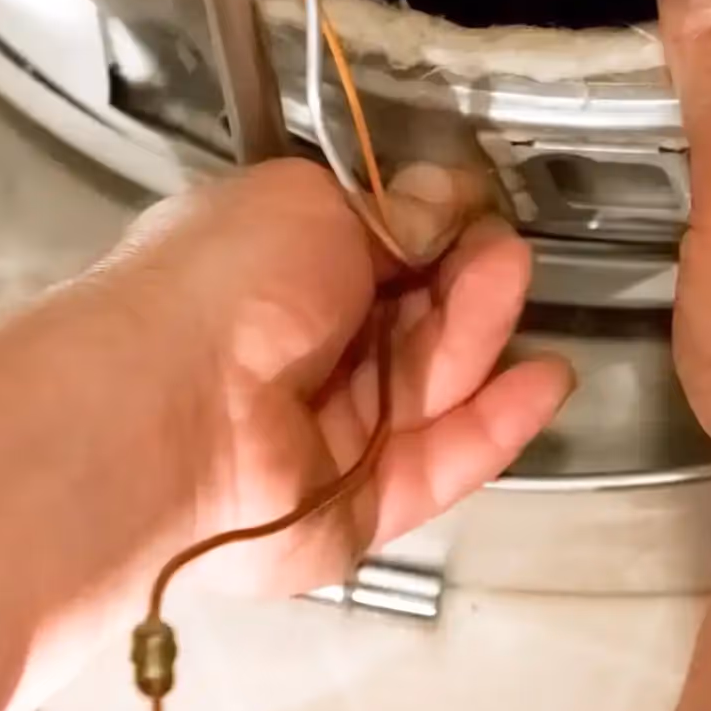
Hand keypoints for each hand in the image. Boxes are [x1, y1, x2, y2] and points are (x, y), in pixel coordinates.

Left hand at [90, 158, 574, 596]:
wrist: (166, 415)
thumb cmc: (225, 287)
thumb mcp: (309, 206)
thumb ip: (388, 212)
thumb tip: (444, 201)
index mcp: (274, 271)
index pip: (377, 254)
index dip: (433, 232)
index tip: (475, 211)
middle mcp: (304, 352)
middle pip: (417, 318)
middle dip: (467, 280)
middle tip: (499, 255)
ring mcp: (335, 436)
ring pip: (435, 385)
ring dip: (483, 336)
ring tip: (510, 290)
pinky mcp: (362, 508)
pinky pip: (441, 464)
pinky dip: (496, 426)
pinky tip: (545, 382)